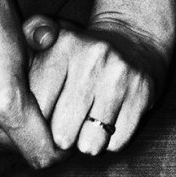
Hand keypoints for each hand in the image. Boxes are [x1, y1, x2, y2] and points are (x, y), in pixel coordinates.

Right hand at [0, 0, 59, 167]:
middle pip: (11, 152)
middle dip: (25, 136)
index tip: (60, 139)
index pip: (40, 155)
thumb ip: (35, 93)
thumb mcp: (27, 52)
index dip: (55, 150)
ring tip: (3, 102)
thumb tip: (44, 119)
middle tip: (32, 114)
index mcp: (5, 104)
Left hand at [23, 13, 167, 156]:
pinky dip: (111, 141)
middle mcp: (92, 58)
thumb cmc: (80, 53)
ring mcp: (119, 76)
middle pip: (61, 134)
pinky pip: (116, 144)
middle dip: (62, 136)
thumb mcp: (52, 37)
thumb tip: (40, 39)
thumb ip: (32, 32)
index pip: (35, 110)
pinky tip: (111, 118)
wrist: (133, 41)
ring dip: (87, 142)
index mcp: (63, 45)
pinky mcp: (142, 93)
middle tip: (68, 119)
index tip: (45, 113)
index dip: (36, 122)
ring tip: (89, 120)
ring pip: (89, 145)